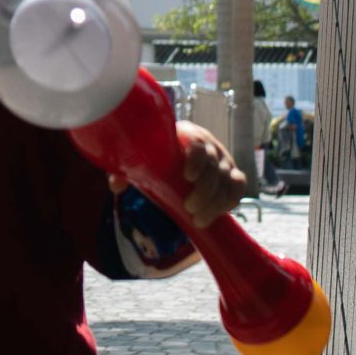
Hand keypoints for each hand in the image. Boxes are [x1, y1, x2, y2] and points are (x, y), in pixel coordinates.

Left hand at [110, 122, 245, 224]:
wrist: (177, 156)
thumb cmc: (158, 157)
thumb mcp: (144, 161)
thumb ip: (128, 170)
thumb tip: (116, 186)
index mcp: (187, 134)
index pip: (197, 143)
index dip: (195, 158)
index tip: (186, 176)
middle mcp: (210, 145)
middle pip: (215, 166)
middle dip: (204, 190)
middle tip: (189, 208)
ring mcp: (224, 160)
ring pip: (228, 180)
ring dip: (216, 202)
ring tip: (199, 219)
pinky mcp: (233, 174)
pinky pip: (239, 187)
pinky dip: (231, 201)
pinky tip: (218, 214)